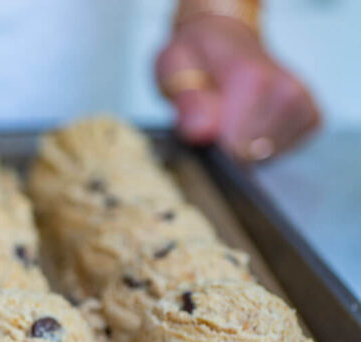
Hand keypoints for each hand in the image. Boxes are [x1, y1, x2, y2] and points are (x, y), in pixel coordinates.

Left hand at [156, 15, 319, 160]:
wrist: (225, 39)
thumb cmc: (198, 56)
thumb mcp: (175, 67)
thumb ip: (188, 101)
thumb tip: (202, 132)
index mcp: (253, 80)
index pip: (235, 149)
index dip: (212, 150)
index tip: (201, 132)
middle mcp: (286, 92)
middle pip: (250, 157)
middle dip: (224, 148)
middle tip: (213, 118)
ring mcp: (302, 106)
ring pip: (264, 159)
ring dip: (242, 146)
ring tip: (231, 116)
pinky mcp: (310, 119)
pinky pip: (280, 153)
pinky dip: (261, 146)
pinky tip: (250, 122)